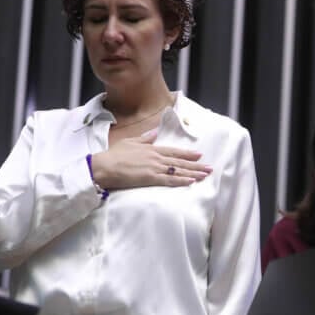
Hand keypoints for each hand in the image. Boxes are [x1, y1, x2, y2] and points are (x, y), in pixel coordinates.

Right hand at [89, 131, 212, 189]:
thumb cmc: (114, 155)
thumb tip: (154, 133)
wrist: (104, 166)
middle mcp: (156, 157)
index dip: (187, 154)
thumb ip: (145, 138)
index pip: (174, 151)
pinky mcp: (150, 178)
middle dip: (196, 165)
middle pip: (180, 162)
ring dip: (193, 173)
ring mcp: (154, 168)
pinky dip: (181, 181)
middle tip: (209, 167)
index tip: (199, 155)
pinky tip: (191, 182)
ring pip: (178, 171)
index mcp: (152, 149)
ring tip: (205, 175)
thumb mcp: (130, 142)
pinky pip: (169, 180)